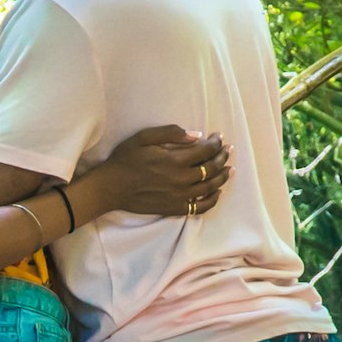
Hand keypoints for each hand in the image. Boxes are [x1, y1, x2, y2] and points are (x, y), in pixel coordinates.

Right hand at [86, 125, 230, 220]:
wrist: (112, 187)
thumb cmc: (126, 159)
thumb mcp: (144, 137)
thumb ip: (171, 133)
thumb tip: (197, 135)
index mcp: (175, 160)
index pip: (205, 151)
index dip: (215, 143)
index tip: (219, 137)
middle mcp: (181, 179)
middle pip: (211, 168)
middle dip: (222, 157)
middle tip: (228, 150)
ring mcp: (180, 196)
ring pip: (210, 187)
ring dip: (222, 177)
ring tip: (229, 169)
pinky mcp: (175, 208)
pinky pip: (200, 207)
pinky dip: (212, 200)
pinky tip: (217, 192)